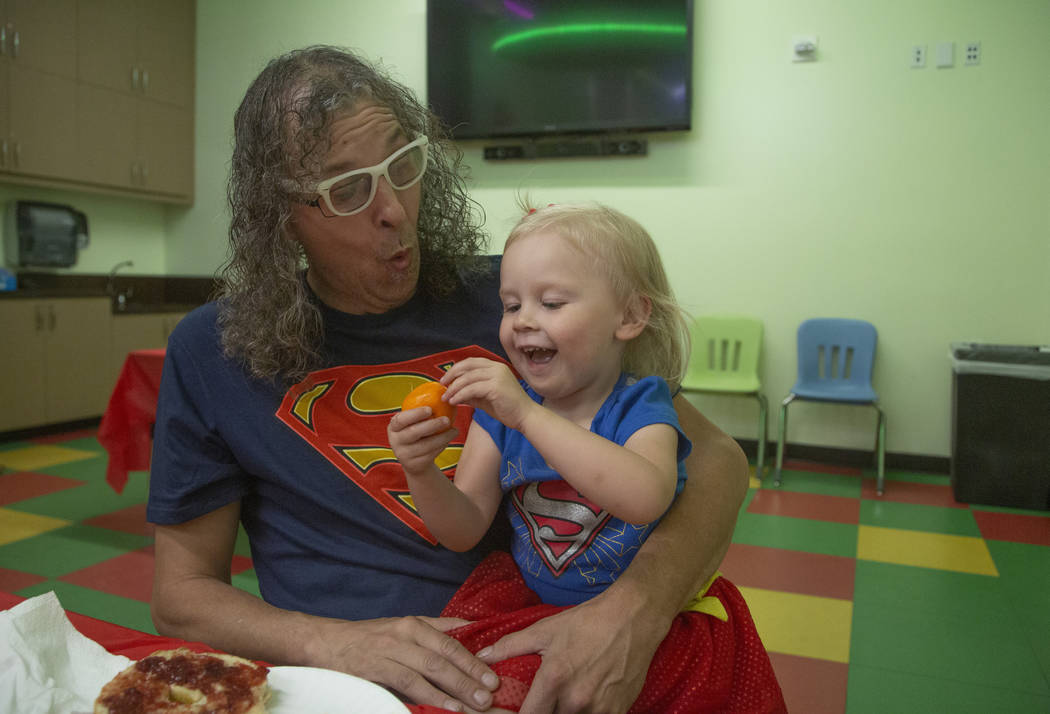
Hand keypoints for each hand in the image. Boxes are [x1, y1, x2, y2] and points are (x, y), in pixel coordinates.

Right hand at [307, 614, 501, 711]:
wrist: (325, 643)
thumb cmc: (368, 637)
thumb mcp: (403, 626)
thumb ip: (436, 628)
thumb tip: (470, 627)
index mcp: (413, 624)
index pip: (449, 643)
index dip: (472, 661)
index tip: (492, 677)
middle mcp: (403, 635)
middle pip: (443, 658)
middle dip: (469, 678)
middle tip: (490, 694)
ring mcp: (388, 652)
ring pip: (428, 671)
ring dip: (454, 690)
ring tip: (474, 705)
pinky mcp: (375, 669)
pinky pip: (407, 684)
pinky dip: (428, 696)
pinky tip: (444, 706)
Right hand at [387, 405, 456, 476]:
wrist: (415, 461)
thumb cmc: (418, 434)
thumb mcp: (414, 423)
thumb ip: (421, 412)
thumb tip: (442, 393)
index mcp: (393, 427)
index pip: (400, 419)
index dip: (415, 414)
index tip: (430, 409)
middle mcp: (395, 441)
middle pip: (413, 432)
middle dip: (432, 425)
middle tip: (447, 419)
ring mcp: (404, 455)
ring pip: (426, 445)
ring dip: (443, 437)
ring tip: (454, 430)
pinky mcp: (414, 465)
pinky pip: (431, 454)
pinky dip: (443, 445)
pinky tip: (450, 438)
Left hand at [441, 358, 533, 430]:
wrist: (526, 417)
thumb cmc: (508, 409)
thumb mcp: (485, 398)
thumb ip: (471, 393)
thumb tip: (453, 393)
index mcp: (496, 367)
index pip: (471, 362)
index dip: (456, 369)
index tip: (445, 379)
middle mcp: (497, 368)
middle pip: (467, 365)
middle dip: (451, 375)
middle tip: (442, 386)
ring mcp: (497, 376)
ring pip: (468, 378)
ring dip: (453, 388)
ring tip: (446, 398)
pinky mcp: (496, 387)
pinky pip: (472, 389)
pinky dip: (460, 395)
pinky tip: (455, 402)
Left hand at [477, 589, 667, 713]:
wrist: (634, 618)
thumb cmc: (587, 621)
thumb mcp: (546, 629)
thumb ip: (511, 646)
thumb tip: (483, 656)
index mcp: (555, 679)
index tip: (515, 711)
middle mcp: (577, 699)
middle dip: (543, 713)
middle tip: (541, 703)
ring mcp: (600, 708)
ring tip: (562, 700)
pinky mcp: (619, 711)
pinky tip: (584, 701)